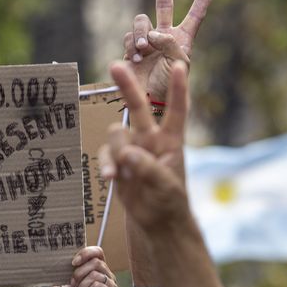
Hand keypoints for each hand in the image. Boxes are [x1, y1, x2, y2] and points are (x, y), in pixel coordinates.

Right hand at [100, 61, 191, 230]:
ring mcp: (132, 149)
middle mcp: (151, 139)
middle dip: (127, 86)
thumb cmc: (169, 201)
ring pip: (116, 134)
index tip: (180, 66)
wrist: (156, 220)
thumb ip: (148, 168)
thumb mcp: (165, 185)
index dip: (178, 89)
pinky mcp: (118, 162)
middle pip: (138, 107)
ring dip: (115, 150)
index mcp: (171, 141)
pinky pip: (106, 154)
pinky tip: (110, 178)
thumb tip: (128, 153)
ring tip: (118, 172)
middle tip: (116, 65)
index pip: (176, 111)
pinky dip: (106, 164)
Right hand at [123, 0, 213, 101]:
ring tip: (144, 48)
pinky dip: (132, 46)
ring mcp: (147, 43)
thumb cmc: (171, 86)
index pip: (194, 19)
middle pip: (163, 6)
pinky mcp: (131, 51)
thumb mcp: (179, 63)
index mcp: (182, 40)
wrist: (152, 102)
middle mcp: (164, 37)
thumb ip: (170, 42)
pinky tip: (138, 58)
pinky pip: (129, 38)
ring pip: (141, 21)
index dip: (200, 4)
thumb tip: (152, 33)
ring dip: (141, 32)